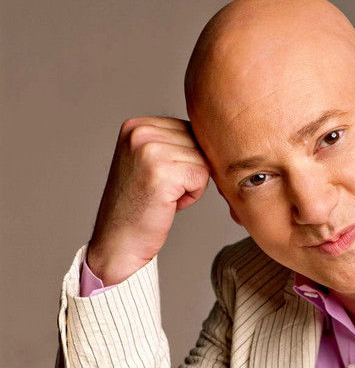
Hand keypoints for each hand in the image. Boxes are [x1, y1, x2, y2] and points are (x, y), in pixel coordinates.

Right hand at [86, 117, 209, 285]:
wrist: (119, 242)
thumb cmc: (141, 205)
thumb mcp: (151, 161)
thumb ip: (176, 142)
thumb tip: (221, 133)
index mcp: (137, 125)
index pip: (190, 129)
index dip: (186, 159)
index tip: (160, 178)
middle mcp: (140, 132)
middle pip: (198, 143)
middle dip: (190, 171)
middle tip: (162, 190)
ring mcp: (149, 150)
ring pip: (203, 160)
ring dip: (191, 184)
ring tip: (164, 196)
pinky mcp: (161, 172)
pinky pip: (202, 177)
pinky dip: (193, 195)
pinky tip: (168, 203)